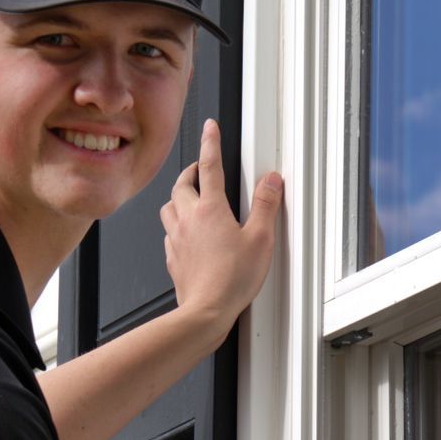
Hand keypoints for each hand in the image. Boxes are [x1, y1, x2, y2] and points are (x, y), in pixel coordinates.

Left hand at [162, 119, 282, 340]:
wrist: (205, 311)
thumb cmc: (231, 280)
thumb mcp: (261, 239)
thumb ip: (266, 206)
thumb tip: (271, 181)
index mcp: (210, 210)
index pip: (210, 166)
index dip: (211, 142)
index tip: (210, 127)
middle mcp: (188, 219)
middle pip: (182, 184)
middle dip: (191, 171)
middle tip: (200, 168)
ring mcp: (176, 239)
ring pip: (169, 206)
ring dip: (179, 196)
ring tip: (190, 197)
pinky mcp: (173, 258)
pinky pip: (169, 233)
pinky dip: (176, 225)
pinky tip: (187, 233)